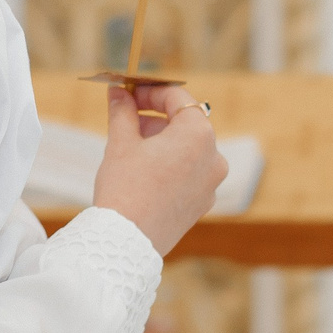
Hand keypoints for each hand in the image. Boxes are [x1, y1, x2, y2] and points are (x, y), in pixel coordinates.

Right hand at [90, 82, 226, 255]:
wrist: (126, 241)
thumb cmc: (125, 188)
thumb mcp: (121, 142)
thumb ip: (123, 111)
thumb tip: (118, 91)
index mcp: (199, 135)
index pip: (177, 99)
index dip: (149, 92)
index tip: (129, 93)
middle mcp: (214, 157)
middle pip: (185, 124)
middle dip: (155, 118)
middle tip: (126, 118)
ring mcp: (212, 184)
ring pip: (187, 150)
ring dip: (162, 141)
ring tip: (131, 147)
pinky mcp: (202, 203)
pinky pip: (189, 173)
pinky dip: (170, 165)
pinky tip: (144, 173)